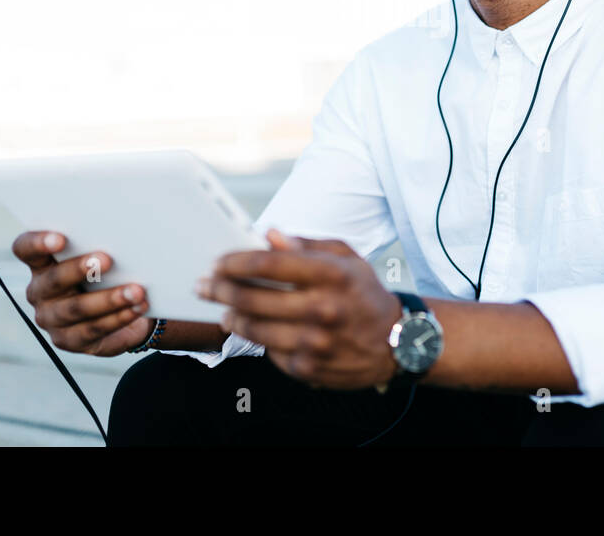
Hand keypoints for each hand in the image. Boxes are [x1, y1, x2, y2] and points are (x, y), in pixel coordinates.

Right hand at [11, 231, 153, 355]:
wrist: (123, 311)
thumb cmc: (109, 274)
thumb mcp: (101, 258)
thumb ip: (99, 246)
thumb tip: (122, 233)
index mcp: (41, 263)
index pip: (25, 249)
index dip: (37, 243)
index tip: (60, 238)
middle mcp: (39, 291)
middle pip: (53, 280)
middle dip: (80, 269)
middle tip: (108, 259)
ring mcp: (50, 318)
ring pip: (76, 308)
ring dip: (109, 299)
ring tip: (136, 291)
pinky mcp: (68, 340)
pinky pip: (93, 329)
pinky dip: (119, 317)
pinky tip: (137, 308)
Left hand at [198, 229, 402, 389]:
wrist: (397, 342)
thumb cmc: (365, 293)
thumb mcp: (346, 257)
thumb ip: (306, 244)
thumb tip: (269, 235)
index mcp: (330, 275)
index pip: (268, 264)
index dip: (235, 262)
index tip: (219, 261)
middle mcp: (322, 308)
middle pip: (252, 298)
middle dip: (220, 289)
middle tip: (206, 284)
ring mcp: (314, 342)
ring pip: (253, 328)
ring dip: (231, 316)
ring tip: (224, 309)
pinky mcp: (309, 368)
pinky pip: (268, 352)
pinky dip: (257, 339)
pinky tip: (254, 329)